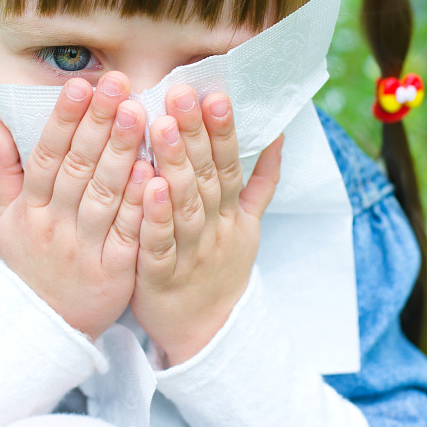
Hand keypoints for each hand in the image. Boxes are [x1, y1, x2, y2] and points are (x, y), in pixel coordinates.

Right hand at [0, 72, 154, 338]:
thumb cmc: (30, 262)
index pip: (46, 156)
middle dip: (98, 123)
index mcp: (29, 209)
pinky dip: (140, 201)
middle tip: (117, 85)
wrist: (44, 329)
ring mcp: (85, 249)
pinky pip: (129, 231)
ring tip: (138, 113)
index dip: (63, 120)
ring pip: (104, 195)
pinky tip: (154, 169)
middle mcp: (54, 226)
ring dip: (121, 152)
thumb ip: (3, 170)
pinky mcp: (115, 271)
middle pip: (77, 168)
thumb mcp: (6, 219)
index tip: (80, 85)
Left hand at [130, 85, 282, 365]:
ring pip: (184, 203)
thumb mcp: (250, 224)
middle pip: (206, 175)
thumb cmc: (224, 267)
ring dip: (176, 164)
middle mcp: (214, 227)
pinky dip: (155, 216)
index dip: (223, 129)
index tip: (215, 93)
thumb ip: (262, 180)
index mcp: (231, 211)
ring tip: (161, 126)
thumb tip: (278, 133)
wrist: (210, 334)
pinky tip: (147, 185)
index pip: (229, 163)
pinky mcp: (160, 276)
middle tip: (181, 93)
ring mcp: (190, 252)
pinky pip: (158, 243)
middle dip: (195, 132)